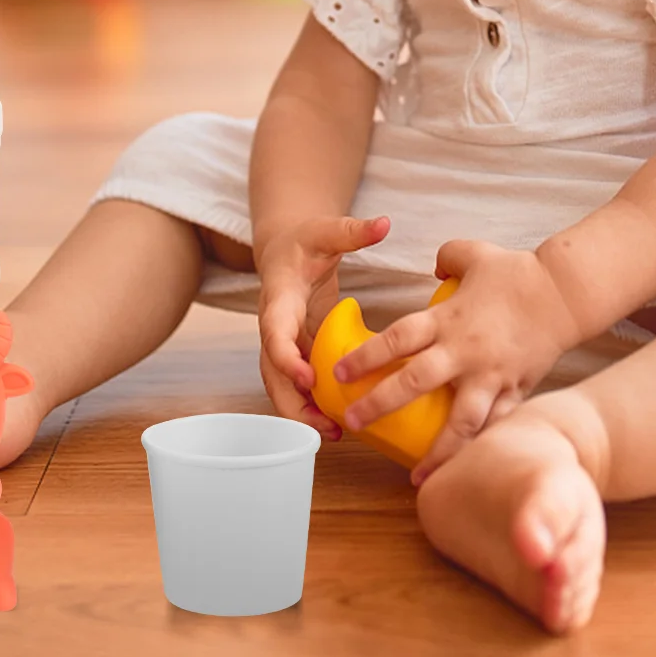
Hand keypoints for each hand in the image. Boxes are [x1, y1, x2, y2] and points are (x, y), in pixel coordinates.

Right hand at [255, 214, 390, 436]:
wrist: (286, 250)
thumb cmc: (304, 241)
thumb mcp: (326, 230)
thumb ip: (352, 230)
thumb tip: (383, 223)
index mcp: (278, 299)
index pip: (273, 332)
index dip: (286, 358)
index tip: (308, 377)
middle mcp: (275, 326)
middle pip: (272, 372)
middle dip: (292, 401)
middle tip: (322, 424)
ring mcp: (284, 342)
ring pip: (282, 385)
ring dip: (302, 411)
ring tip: (333, 433)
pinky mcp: (298, 351)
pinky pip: (299, 383)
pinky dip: (312, 404)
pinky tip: (338, 422)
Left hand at [334, 239, 578, 484]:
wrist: (565, 293)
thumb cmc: (517, 272)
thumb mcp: (474, 254)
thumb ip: (447, 257)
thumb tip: (433, 266)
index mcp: (448, 319)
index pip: (398, 338)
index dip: (366, 356)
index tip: (339, 373)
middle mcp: (465, 351)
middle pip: (415, 382)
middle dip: (380, 404)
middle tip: (352, 422)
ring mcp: (491, 376)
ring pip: (460, 422)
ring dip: (437, 452)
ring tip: (418, 478)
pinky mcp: (516, 391)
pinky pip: (496, 426)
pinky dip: (481, 448)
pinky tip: (469, 471)